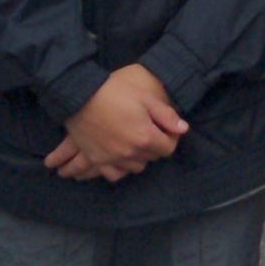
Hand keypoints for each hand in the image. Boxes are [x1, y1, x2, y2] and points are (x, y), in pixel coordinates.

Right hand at [49, 64, 187, 181]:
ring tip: (135, 142)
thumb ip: (166, 115)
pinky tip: (119, 158)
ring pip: (134, 167)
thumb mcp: (145, 97)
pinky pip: (113, 174)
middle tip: (150, 131)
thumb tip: (183, 129)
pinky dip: (118, 168)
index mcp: (145, 138)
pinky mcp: (97, 159)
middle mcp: (130, 154)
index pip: (168, 149)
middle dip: (155, 146)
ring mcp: (112, 159)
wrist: (81, 95)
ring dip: (138, 157)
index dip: (170, 138)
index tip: (166, 128)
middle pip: (151, 158)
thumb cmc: (115, 92)